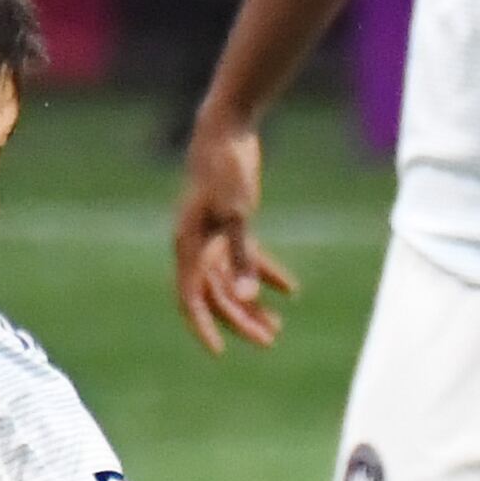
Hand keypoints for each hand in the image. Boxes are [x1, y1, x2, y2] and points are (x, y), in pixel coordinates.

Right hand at [173, 108, 297, 352]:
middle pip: (216, 295)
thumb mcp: (238, 215)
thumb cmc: (225, 169)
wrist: (226, 129)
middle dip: (240, 321)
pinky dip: (265, 274)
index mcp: (188, 245)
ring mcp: (211, 236)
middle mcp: (195, 246)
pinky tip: (291, 290)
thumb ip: (243, 257)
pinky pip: (244, 259)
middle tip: (269, 341)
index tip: (220, 352)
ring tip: (278, 326)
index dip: (204, 327)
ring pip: (230, 282)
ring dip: (252, 303)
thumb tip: (248, 299)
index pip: (191, 298)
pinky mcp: (229, 224)